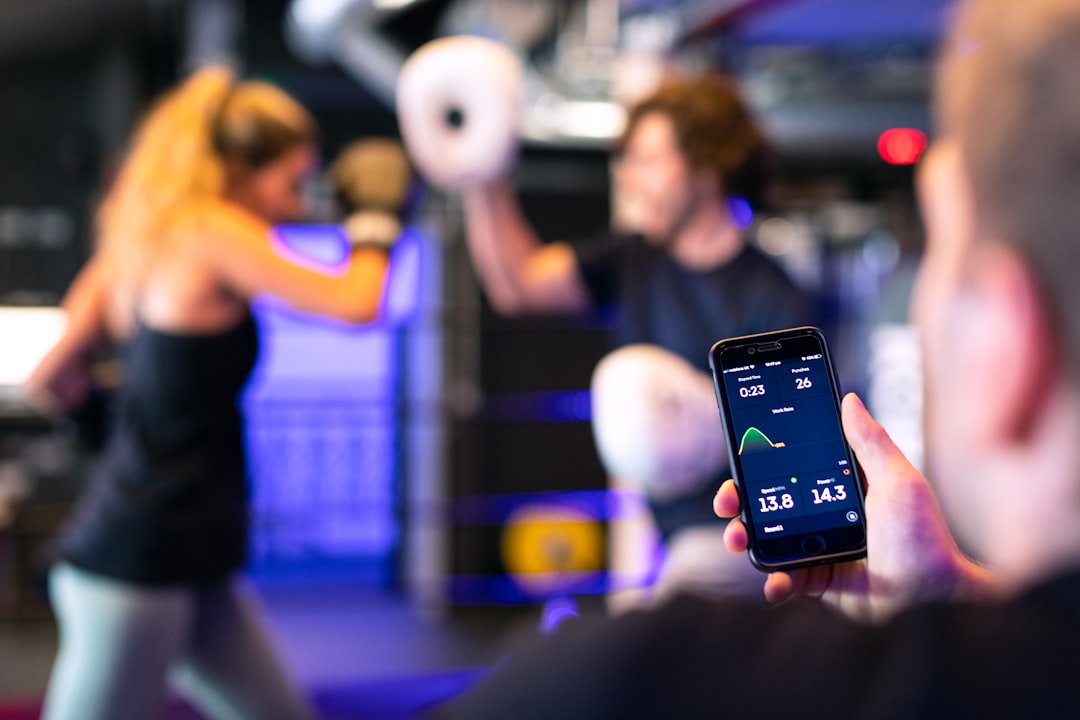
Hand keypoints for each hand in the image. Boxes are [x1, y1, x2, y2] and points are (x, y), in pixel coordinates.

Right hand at [715, 392, 999, 621]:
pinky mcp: (818, 583)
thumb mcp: (899, 480)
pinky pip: (785, 582)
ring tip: (738, 539)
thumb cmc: (926, 537)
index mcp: (839, 488)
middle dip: (737, 501)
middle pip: (766, 504)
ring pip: (766, 541)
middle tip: (727, 502)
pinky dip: (774, 583)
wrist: (934, 597)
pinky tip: (776, 581)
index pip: (789, 469)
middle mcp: (823, 517)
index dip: (759, 463)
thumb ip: (871, 442)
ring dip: (744, 539)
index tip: (739, 455)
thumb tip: (850, 400)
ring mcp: (817, 550)